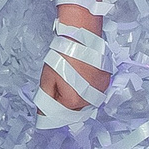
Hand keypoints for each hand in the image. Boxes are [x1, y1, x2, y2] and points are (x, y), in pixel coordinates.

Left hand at [38, 0, 109, 116]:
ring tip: (72, 78)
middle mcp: (89, 99)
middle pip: (74, 108)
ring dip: (78, 94)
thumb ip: (45, 97)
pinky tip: (82, 75)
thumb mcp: (47, 78)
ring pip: (86, 99)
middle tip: (59, 84)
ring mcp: (100, 90)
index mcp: (73, 101)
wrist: (80, 36)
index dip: (52, 103)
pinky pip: (95, 90)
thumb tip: (43, 111)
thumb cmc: (64, 55)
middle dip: (65, 100)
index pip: (59, 112)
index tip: (50, 95)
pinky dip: (88, 87)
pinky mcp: (105, 80)